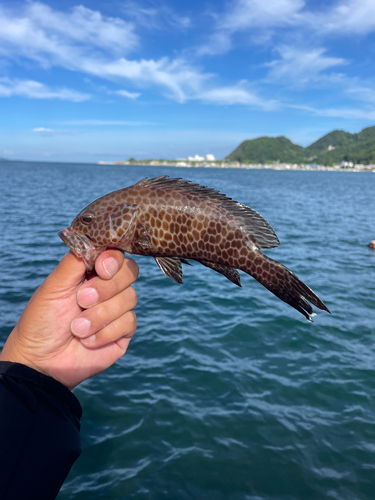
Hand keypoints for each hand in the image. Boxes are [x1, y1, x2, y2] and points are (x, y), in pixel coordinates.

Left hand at [0, 250, 137, 389]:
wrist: (42, 361)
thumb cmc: (42, 321)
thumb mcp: (55, 284)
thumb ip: (76, 259)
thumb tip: (97, 239)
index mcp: (91, 272)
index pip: (116, 254)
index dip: (113, 260)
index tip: (100, 269)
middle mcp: (107, 288)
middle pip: (130, 273)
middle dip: (106, 288)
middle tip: (81, 300)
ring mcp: (117, 310)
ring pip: (130, 298)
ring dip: (101, 314)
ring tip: (77, 328)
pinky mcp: (123, 332)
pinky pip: (129, 322)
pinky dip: (106, 332)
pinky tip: (88, 341)